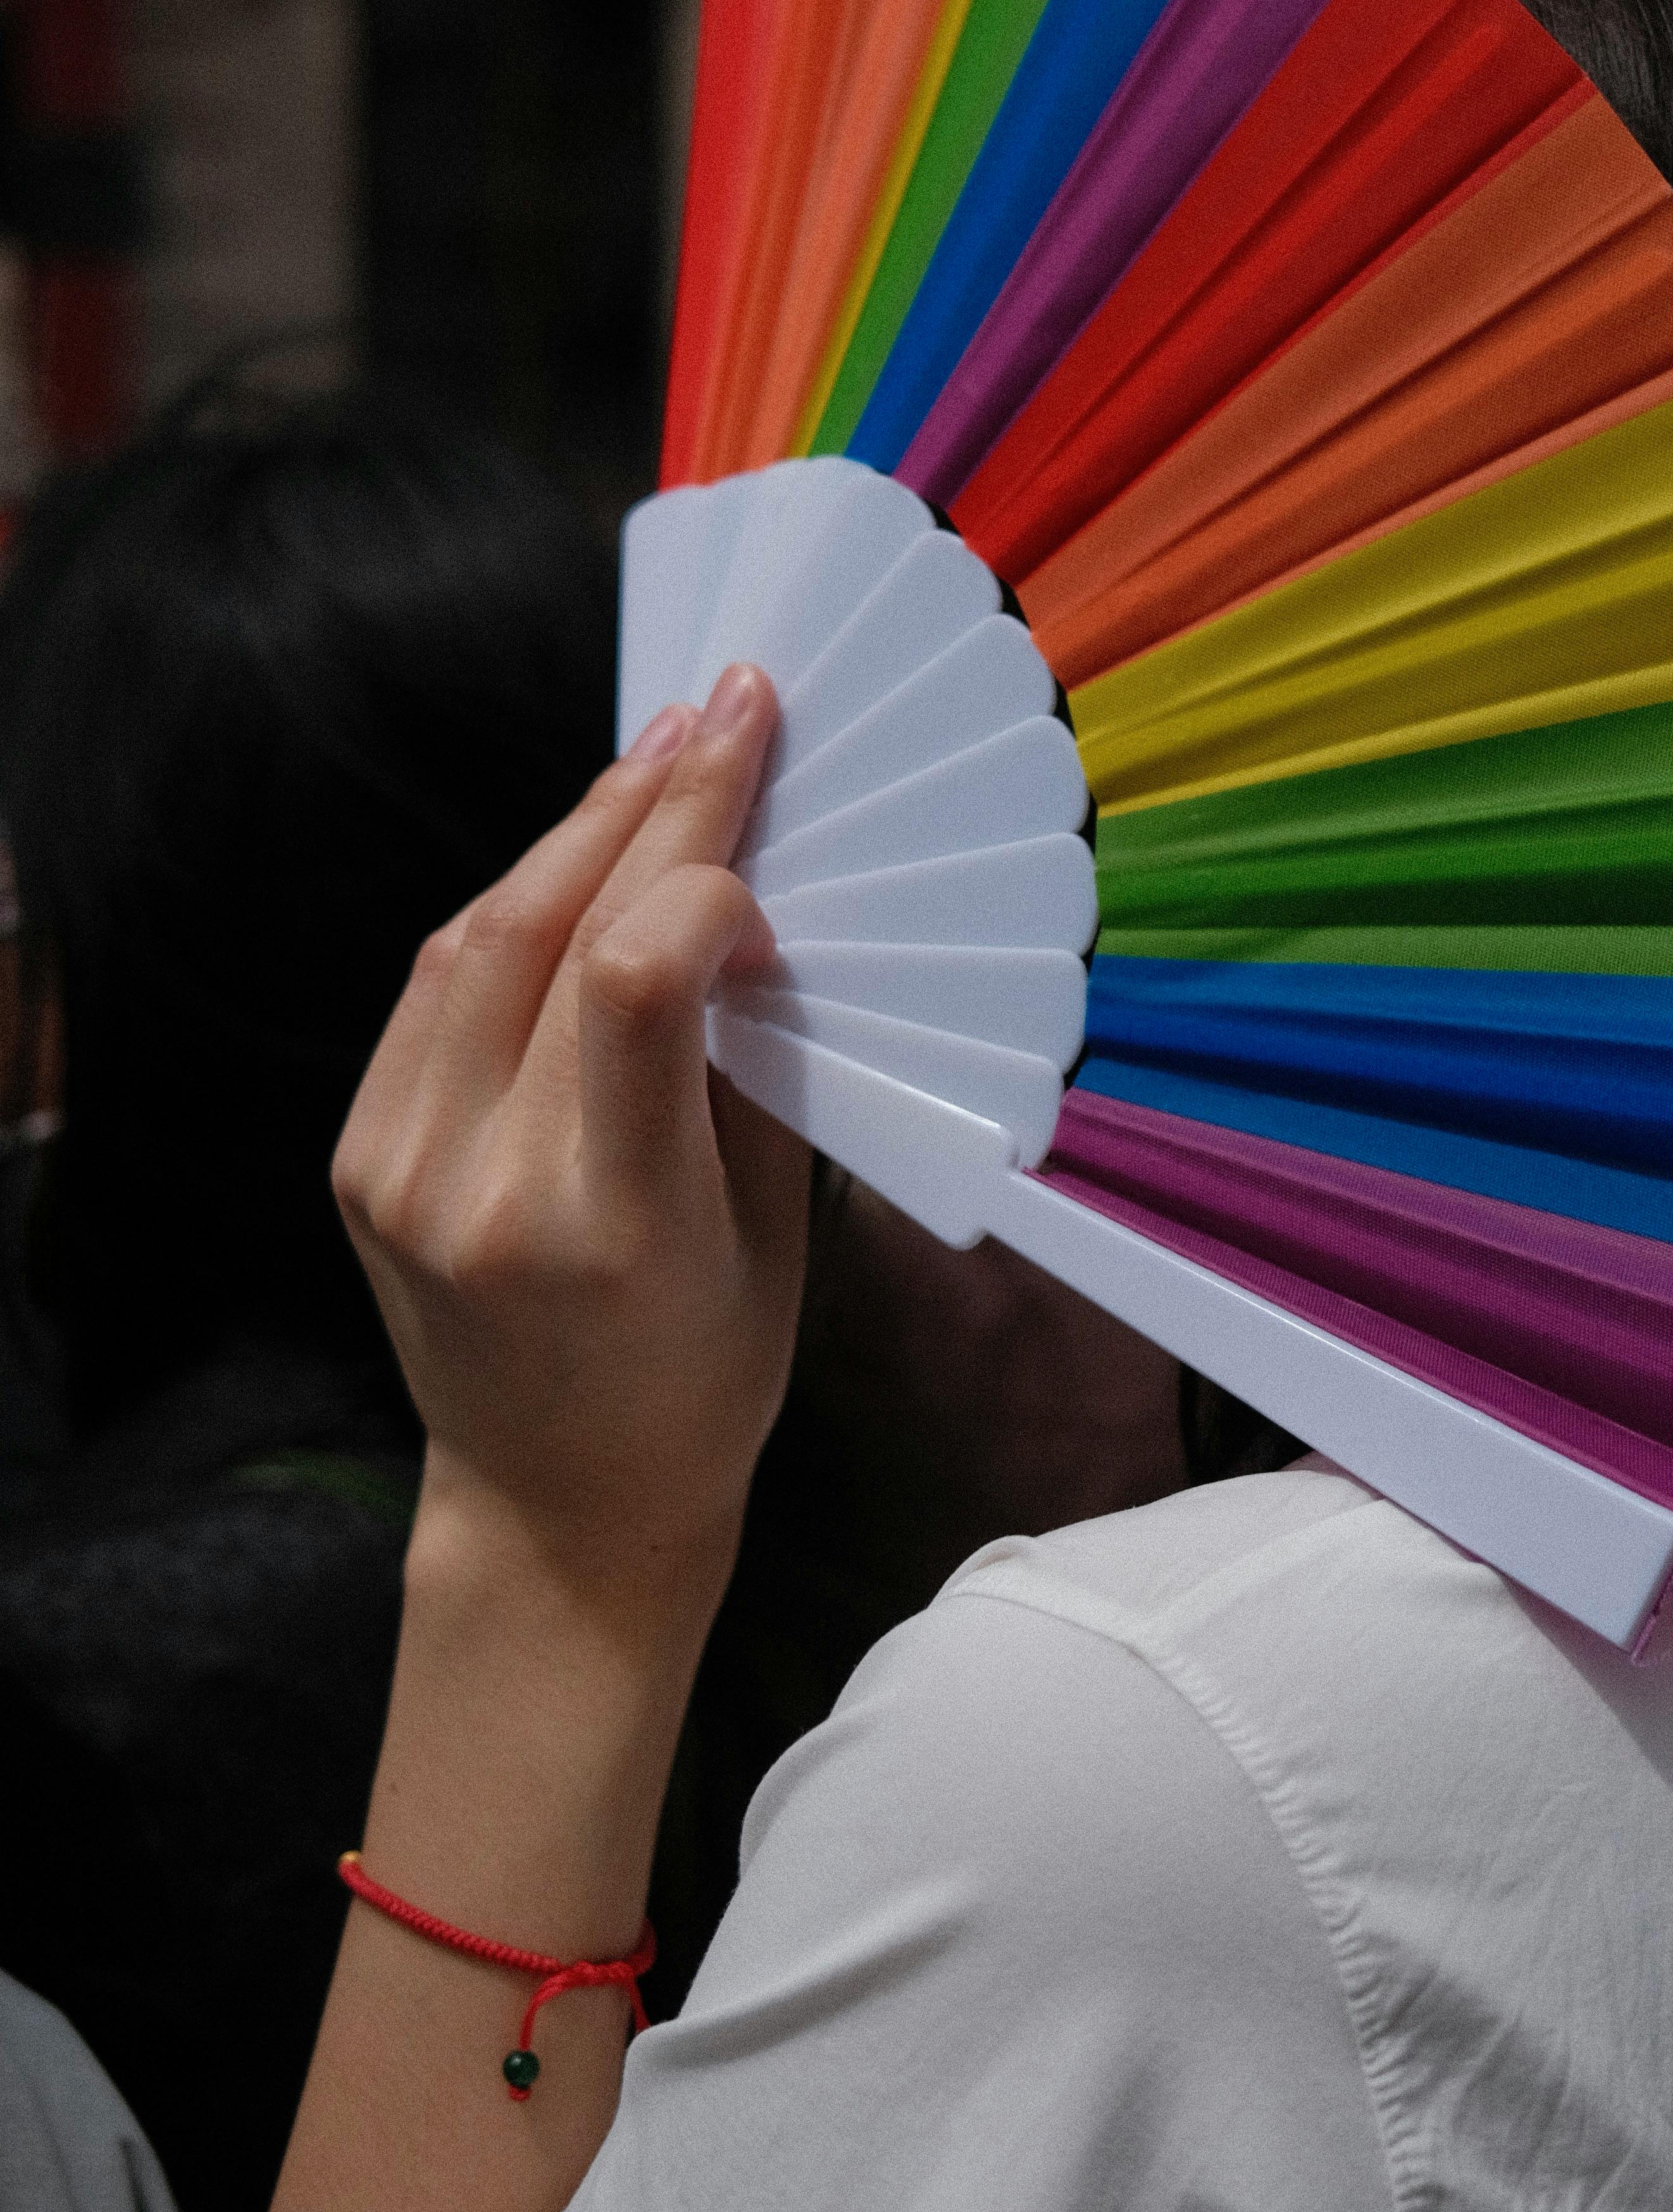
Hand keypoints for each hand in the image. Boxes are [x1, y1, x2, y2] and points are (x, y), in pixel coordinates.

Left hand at [335, 664, 810, 1654]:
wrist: (560, 1504)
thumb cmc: (706, 1378)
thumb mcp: (772, 1232)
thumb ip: (747, 1066)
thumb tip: (749, 894)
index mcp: (606, 1224)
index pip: (632, 981)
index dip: (701, 870)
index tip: (767, 831)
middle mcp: (480, 1189)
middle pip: (550, 929)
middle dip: (651, 800)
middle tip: (729, 707)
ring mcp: (399, 1171)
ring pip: (479, 938)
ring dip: (576, 834)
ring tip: (662, 756)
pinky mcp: (362, 1157)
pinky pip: (438, 990)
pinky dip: (515, 910)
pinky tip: (582, 858)